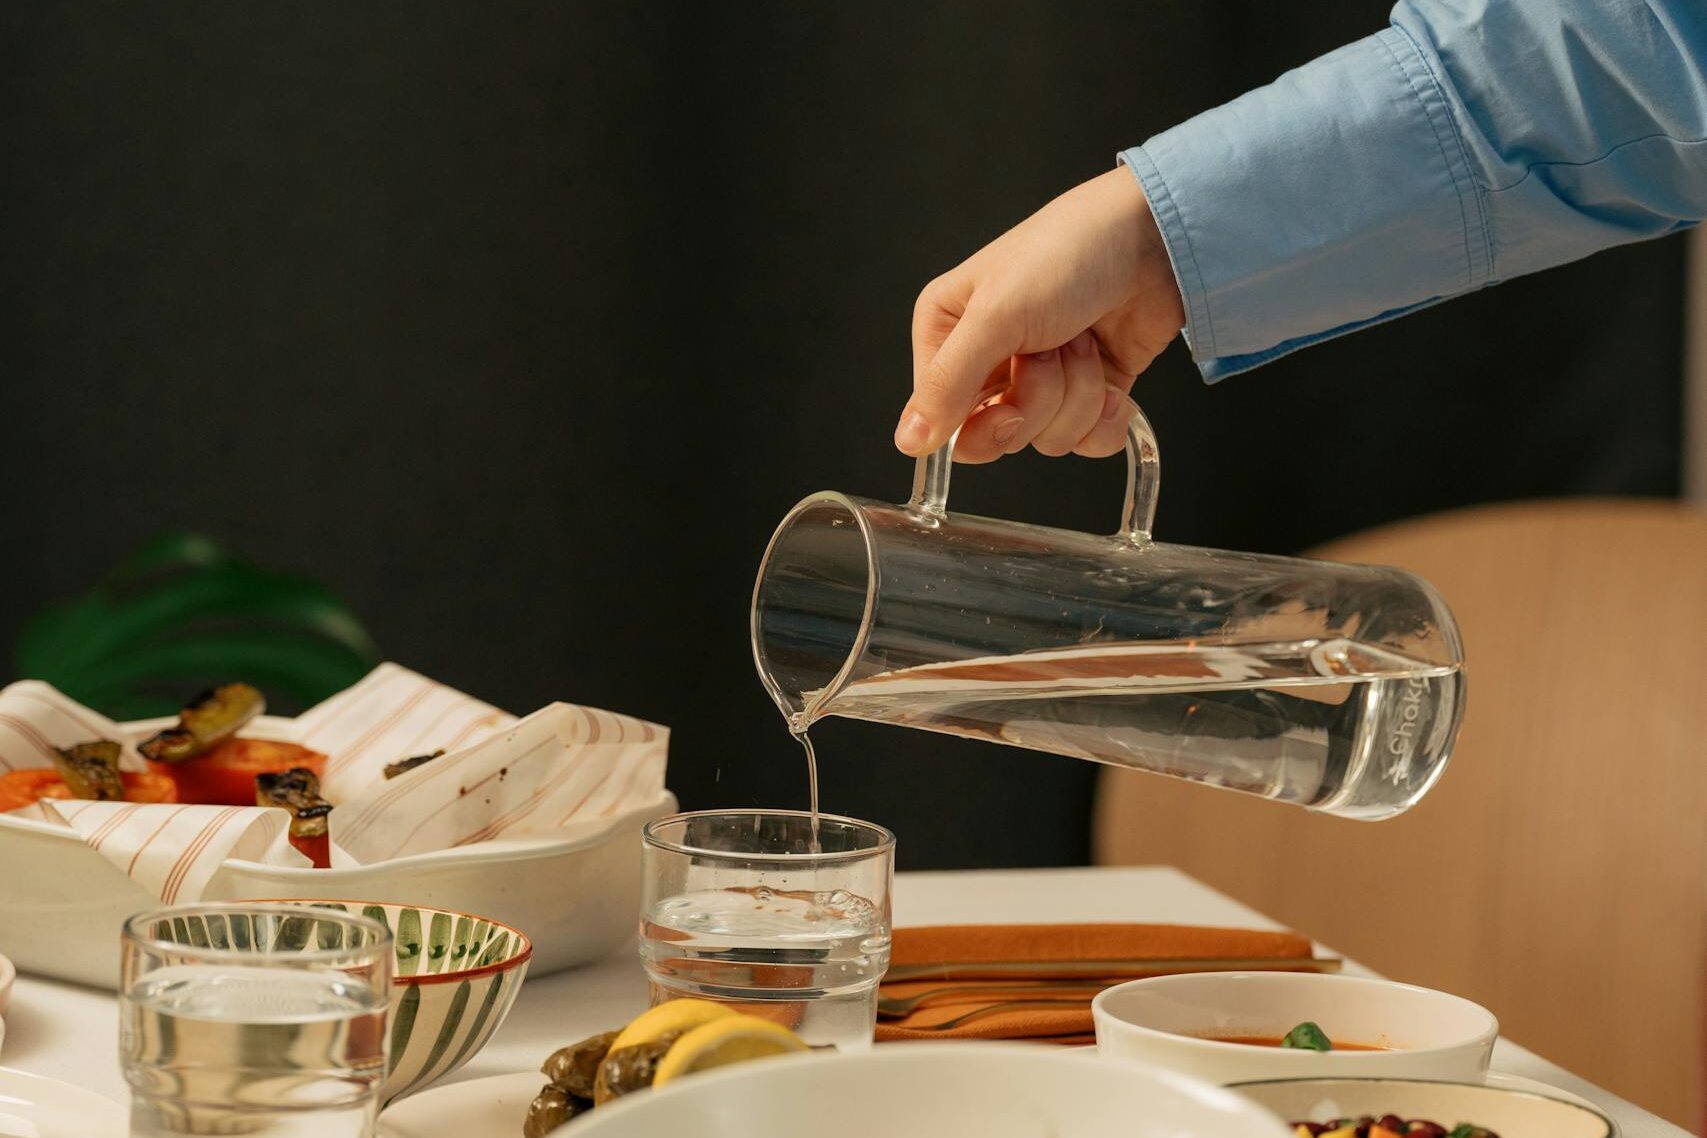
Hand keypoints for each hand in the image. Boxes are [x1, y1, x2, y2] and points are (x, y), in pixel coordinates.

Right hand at [896, 168, 1184, 461]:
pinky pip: (1086, 441)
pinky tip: (1113, 381)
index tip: (1008, 406)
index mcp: (948, 334)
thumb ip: (948, 383)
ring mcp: (1040, 379)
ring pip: (1047, 438)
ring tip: (1084, 342)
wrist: (1154, 240)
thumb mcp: (996, 315)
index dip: (981, 423)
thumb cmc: (1068, 253)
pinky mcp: (1086, 392)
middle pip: (998, 433)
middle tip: (1051, 353)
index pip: (943, 418)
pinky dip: (1106, 417)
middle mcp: (989, 360)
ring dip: (1077, 395)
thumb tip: (908, 440)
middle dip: (1038, 400)